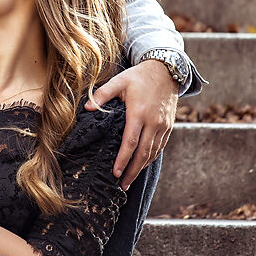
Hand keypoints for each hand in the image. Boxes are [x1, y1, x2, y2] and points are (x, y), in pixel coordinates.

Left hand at [85, 60, 176, 189]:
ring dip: (141, 168)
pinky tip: (142, 164)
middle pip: (143, 154)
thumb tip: (86, 108)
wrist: (167, 70)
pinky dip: (151, 158)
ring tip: (130, 179)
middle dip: (132, 171)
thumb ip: (102, 95)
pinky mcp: (168, 126)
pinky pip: (160, 147)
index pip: (130, 142)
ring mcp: (163, 126)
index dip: (123, 160)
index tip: (116, 173)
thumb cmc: (140, 76)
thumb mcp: (119, 81)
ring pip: (153, 153)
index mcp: (139, 113)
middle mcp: (153, 122)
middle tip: (122, 186)